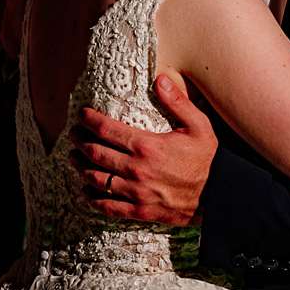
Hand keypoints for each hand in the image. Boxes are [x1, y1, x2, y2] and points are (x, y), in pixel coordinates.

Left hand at [73, 72, 216, 223]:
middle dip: (80, 142)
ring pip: (96, 179)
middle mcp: (135, 169)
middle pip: (96, 154)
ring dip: (81, 168)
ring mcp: (134, 192)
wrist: (216, 194)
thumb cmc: (207, 158)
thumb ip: (177, 101)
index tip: (82, 115)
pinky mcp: (137, 210)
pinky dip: (92, 197)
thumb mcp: (198, 124)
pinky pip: (106, 205)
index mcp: (147, 145)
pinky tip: (87, 190)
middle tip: (72, 135)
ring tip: (73, 159)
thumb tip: (160, 79)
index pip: (108, 130)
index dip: (91, 121)